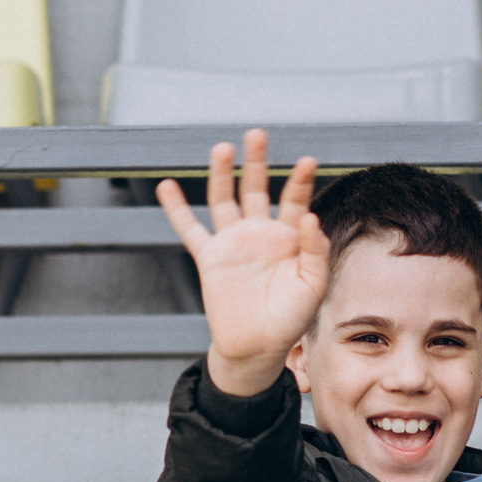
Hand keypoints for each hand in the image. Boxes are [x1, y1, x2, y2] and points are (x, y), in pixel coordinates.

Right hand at [155, 129, 328, 396]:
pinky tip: (166, 186)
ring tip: (222, 148)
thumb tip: (311, 217)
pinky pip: (190, 229)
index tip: (307, 161)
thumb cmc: (290, 319)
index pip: (294, 200)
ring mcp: (233, 242)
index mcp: (289, 238)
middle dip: (256, 162)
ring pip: (224, 199)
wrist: (257, 346)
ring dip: (221, 174)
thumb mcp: (313, 286)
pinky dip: (176, 209)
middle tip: (257, 134)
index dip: (300, 181)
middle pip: (256, 188)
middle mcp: (260, 233)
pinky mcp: (210, 257)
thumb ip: (315, 251)